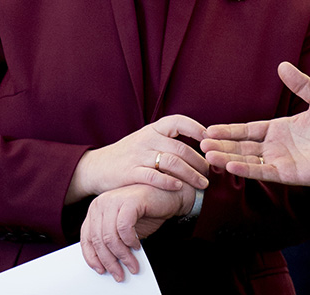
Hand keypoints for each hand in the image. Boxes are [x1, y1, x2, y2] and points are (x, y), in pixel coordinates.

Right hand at [66, 114, 208, 203]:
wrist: (98, 167)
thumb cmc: (129, 154)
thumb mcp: (147, 140)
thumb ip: (168, 141)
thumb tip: (201, 145)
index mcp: (152, 129)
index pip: (178, 121)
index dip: (196, 129)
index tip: (211, 140)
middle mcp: (147, 139)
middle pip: (181, 148)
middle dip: (200, 162)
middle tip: (210, 172)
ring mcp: (138, 155)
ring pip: (172, 162)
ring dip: (190, 175)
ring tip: (202, 184)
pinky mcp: (130, 172)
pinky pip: (154, 177)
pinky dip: (169, 182)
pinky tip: (179, 187)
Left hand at [80, 183, 193, 281]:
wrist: (169, 195)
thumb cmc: (146, 211)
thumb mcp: (122, 228)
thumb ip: (111, 240)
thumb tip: (106, 264)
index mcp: (96, 209)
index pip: (87, 237)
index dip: (92, 257)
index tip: (101, 270)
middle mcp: (102, 202)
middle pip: (98, 239)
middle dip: (110, 261)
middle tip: (120, 273)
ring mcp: (114, 199)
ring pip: (110, 236)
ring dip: (122, 255)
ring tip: (132, 264)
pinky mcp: (129, 200)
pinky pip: (124, 228)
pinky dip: (130, 241)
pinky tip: (137, 245)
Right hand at [201, 62, 309, 185]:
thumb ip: (300, 84)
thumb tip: (282, 65)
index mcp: (280, 129)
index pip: (248, 129)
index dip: (229, 130)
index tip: (209, 130)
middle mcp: (276, 146)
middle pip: (242, 146)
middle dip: (221, 145)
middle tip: (201, 144)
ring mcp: (281, 161)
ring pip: (248, 160)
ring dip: (228, 158)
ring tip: (208, 155)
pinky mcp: (289, 174)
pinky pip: (263, 172)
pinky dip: (247, 169)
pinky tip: (231, 166)